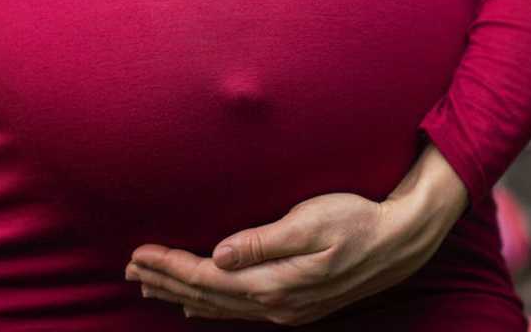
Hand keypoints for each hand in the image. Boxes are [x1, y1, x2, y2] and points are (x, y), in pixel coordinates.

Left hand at [124, 145, 470, 325]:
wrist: (401, 242)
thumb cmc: (357, 221)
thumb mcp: (311, 222)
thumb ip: (262, 242)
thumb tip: (218, 256)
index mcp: (275, 283)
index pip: (206, 278)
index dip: (169, 267)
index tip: (138, 253)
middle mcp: (276, 304)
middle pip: (206, 296)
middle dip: (165, 281)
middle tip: (129, 269)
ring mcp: (287, 308)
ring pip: (220, 307)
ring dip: (182, 294)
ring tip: (149, 286)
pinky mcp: (296, 304)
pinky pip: (239, 309)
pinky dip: (210, 304)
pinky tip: (197, 301)